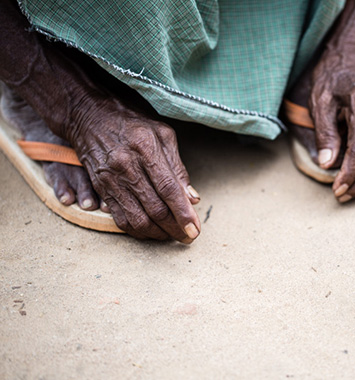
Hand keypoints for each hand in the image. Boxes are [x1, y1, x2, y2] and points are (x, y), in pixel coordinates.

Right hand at [68, 96, 200, 241]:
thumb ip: (178, 167)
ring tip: (172, 236)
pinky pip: (120, 218)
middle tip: (188, 237)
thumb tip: (191, 198)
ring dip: (157, 234)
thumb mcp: (163, 134)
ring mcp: (111, 178)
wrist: (89, 116)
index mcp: (146, 148)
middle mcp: (126, 165)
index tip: (194, 229)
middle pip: (154, 208)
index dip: (183, 213)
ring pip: (137, 219)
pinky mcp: (101, 188)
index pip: (168, 189)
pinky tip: (152, 230)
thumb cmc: (133, 123)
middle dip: (174, 228)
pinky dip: (138, 230)